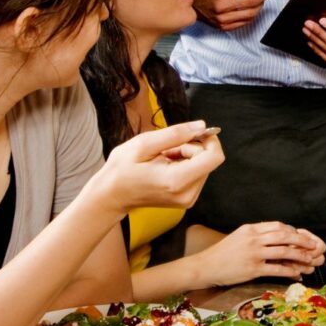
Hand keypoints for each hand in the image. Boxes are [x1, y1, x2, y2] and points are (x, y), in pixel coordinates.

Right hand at [93, 121, 224, 216]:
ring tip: (163, 158)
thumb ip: (176, 134)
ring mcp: (188, 199)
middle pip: (208, 159)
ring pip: (204, 165)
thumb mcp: (144, 144)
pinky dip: (185, 164)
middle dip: (191, 147)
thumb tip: (202, 126)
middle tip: (165, 149)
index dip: (208, 140)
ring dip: (187, 156)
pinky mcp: (187, 199)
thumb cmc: (122, 169)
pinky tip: (165, 166)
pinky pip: (197, 173)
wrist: (111, 195)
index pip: (214, 157)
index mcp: (177, 180)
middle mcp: (187, 193)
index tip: (191, 133)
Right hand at [186, 222, 325, 287]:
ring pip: (283, 251)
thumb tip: (275, 237)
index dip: (292, 231)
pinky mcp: (252, 269)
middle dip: (301, 240)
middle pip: (283, 235)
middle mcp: (253, 239)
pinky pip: (276, 269)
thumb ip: (256, 236)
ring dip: (299, 255)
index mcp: (251, 229)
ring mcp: (253, 253)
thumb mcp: (239, 237)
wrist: (205, 266)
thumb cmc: (222, 253)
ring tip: (310, 260)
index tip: (301, 236)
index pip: (277, 226)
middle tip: (313, 246)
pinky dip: (289, 271)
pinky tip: (297, 274)